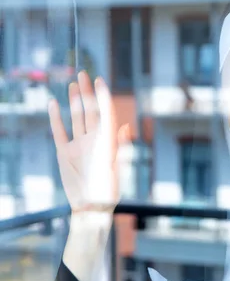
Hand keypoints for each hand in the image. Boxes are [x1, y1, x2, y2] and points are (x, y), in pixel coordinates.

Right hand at [48, 71, 130, 211]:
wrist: (91, 207)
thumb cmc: (109, 189)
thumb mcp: (117, 166)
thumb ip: (119, 145)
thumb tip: (124, 126)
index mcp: (107, 140)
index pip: (105, 113)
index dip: (103, 96)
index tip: (100, 80)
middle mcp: (93, 139)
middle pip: (90, 110)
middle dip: (87, 92)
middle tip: (83, 73)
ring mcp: (78, 145)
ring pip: (76, 117)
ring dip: (74, 101)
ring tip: (73, 84)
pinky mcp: (65, 153)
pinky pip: (59, 132)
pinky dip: (56, 118)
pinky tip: (54, 104)